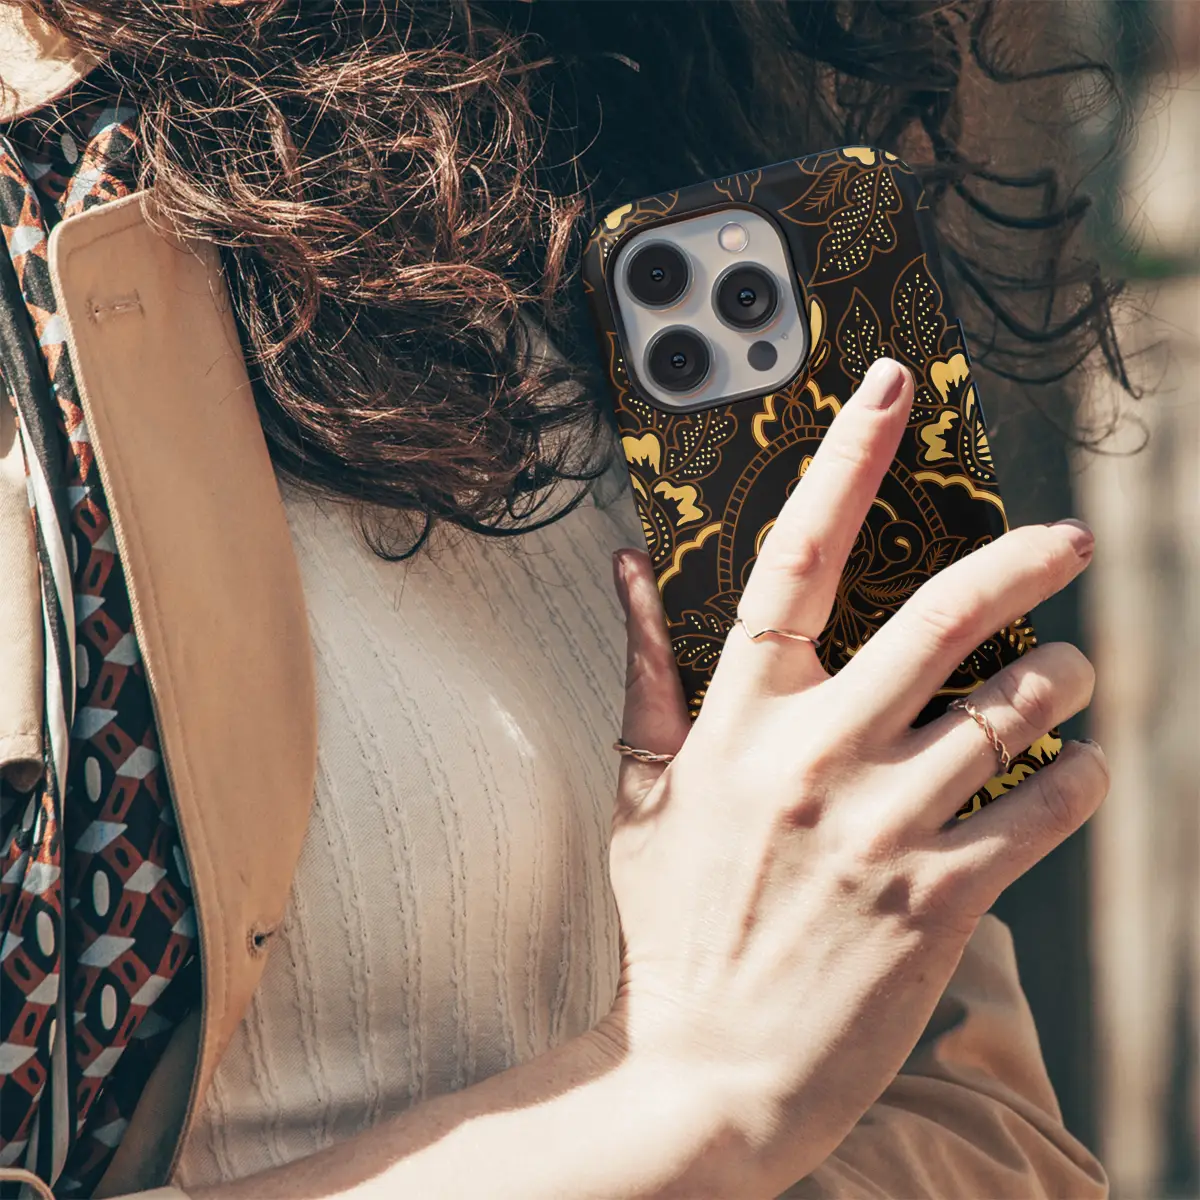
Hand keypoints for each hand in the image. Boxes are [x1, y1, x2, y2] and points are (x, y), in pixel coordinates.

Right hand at [605, 357, 1106, 1195]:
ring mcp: (881, 827)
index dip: (844, 463)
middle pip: (939, 618)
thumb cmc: (673, 926)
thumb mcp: (641, 792)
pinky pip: (1041, 809)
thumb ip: (644, 672)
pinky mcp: (940, 898)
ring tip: (1075, 674)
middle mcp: (815, 758)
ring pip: (1010, 710)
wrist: (706, 1071)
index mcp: (738, 721)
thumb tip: (626, 569)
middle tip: (1069, 538)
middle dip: (1021, 561)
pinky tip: (1077, 766)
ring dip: (1064, 678)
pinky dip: (1077, 776)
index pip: (793, 560)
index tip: (888, 391)